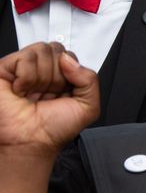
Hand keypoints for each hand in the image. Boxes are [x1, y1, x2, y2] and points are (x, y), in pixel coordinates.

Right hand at [0, 42, 98, 156]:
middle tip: (48, 94)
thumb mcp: (88, 106)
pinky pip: (25, 58)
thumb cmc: (54, 129)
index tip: (64, 92)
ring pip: (42, 50)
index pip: (70, 55)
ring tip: (34, 93)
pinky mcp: (4, 69)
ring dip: (43, 77)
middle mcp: (42, 71)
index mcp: (61, 77)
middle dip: (58, 76)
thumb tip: (69, 59)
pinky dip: (27, 78)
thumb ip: (90, 79)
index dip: (71, 73)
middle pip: (57, 50)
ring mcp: (22, 69)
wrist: (31, 143)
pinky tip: (21, 91)